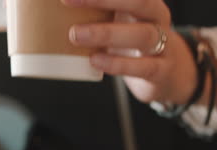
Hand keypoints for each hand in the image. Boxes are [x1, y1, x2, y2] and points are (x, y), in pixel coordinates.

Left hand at [63, 0, 198, 104]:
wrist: (168, 75)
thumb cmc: (130, 44)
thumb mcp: (116, 22)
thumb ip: (93, 13)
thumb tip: (49, 9)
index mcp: (145, 3)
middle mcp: (157, 19)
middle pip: (139, 2)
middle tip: (67, 0)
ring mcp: (163, 44)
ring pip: (142, 34)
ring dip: (106, 33)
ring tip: (75, 35)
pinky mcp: (162, 71)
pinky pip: (143, 66)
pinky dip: (118, 64)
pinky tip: (95, 60)